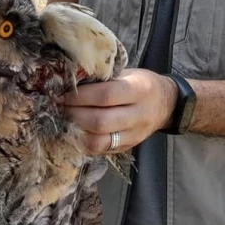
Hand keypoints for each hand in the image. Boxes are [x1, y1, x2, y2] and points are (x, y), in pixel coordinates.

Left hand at [62, 69, 176, 154]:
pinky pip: (100, 150)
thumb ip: (104, 79)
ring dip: (75, 131)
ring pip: (99, 141)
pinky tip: (72, 131)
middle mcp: (138, 115)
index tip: (61, 94)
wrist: (167, 104)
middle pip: (100, 121)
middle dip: (73, 115)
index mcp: (139, 90)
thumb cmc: (142, 84)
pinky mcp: (127, 148)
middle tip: (57, 107)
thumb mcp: (129, 73)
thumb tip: (71, 81)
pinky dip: (82, 142)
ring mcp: (134, 135)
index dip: (80, 97)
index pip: (105, 96)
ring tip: (62, 120)